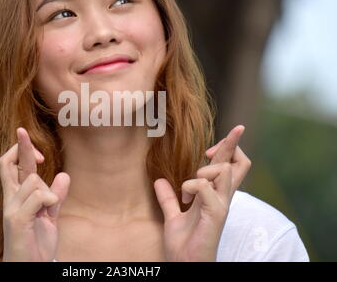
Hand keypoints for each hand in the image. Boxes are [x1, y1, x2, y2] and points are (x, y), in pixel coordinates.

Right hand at [0, 127, 69, 261]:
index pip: (12, 165)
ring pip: (32, 179)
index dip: (19, 148)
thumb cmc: (36, 243)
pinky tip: (52, 209)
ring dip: (47, 190)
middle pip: (8, 163)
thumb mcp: (50, 216)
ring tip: (49, 209)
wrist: (29, 266)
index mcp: (17, 197)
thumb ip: (55, 196)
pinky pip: (37, 196)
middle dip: (20, 145)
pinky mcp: (16, 220)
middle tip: (26, 134)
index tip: (30, 140)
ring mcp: (12, 209)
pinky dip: (49, 199)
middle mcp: (11, 200)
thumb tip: (64, 175)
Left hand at [154, 125, 251, 260]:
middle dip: (231, 143)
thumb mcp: (173, 216)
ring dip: (206, 168)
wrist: (185, 264)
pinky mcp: (215, 215)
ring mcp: (221, 205)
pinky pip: (206, 187)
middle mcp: (222, 198)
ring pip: (225, 170)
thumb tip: (159, 180)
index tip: (221, 139)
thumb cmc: (183, 244)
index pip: (230, 167)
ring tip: (192, 181)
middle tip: (232, 133)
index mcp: (214, 196)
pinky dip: (192, 185)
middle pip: (238, 164)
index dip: (230, 148)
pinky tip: (185, 197)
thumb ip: (168, 199)